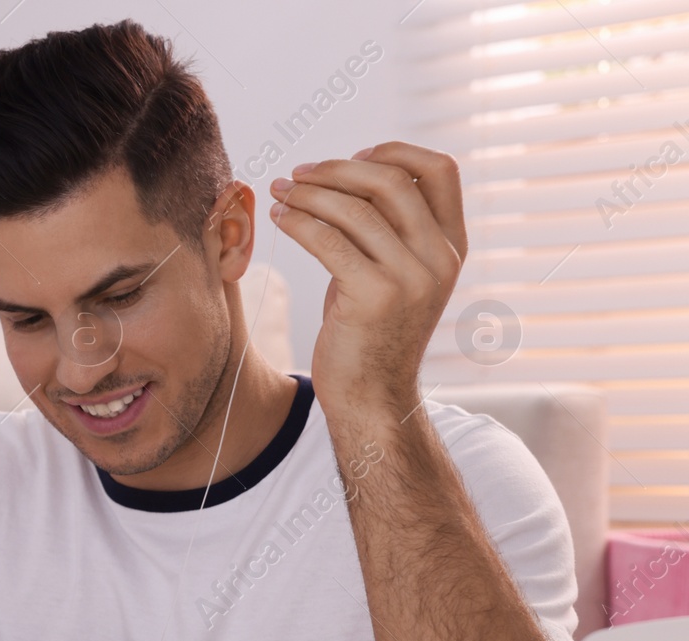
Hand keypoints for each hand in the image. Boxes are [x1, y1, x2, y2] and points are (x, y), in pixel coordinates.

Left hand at [266, 142, 466, 416]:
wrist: (371, 397)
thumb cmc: (371, 331)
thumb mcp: (394, 273)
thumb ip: (390, 229)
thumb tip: (354, 173)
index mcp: (452, 244)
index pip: (440, 169)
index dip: (395, 152)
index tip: (353, 157)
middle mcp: (440, 257)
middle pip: (391, 181)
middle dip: (338, 169)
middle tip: (298, 173)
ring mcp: (411, 277)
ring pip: (356, 208)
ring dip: (309, 193)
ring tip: (280, 191)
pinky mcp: (375, 296)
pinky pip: (329, 240)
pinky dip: (299, 222)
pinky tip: (280, 218)